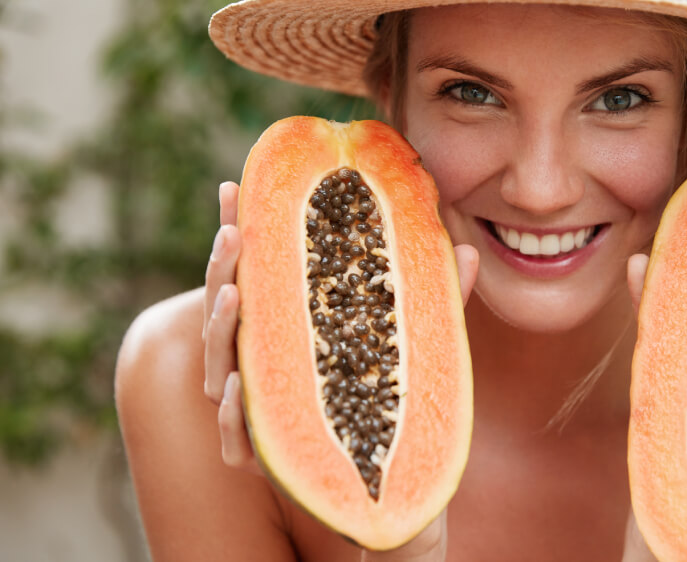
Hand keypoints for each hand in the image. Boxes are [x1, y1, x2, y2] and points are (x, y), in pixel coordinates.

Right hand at [202, 179, 478, 556]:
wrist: (404, 489)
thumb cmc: (400, 408)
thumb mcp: (415, 347)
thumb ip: (431, 303)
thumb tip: (466, 249)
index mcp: (293, 333)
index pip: (260, 276)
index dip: (245, 233)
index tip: (238, 187)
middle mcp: (269, 367)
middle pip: (232, 312)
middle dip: (225, 268)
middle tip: (235, 230)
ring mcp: (265, 411)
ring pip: (223, 367)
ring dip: (221, 329)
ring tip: (233, 293)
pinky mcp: (273, 457)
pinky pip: (239, 436)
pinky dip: (235, 411)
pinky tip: (238, 383)